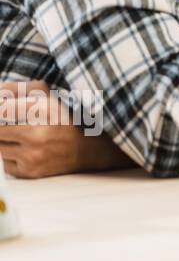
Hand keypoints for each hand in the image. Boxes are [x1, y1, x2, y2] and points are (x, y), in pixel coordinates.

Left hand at [0, 81, 129, 177]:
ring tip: (20, 136)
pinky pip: (3, 163)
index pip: (2, 109)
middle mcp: (38, 134)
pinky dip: (9, 156)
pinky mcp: (29, 171)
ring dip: (4, 141)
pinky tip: (24, 150)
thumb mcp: (47, 95)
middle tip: (13, 125)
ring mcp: (33, 155)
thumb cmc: (65, 118)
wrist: (88, 150)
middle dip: (2, 126)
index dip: (0, 108)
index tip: (3, 110)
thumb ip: (17, 89)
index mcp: (44, 110)